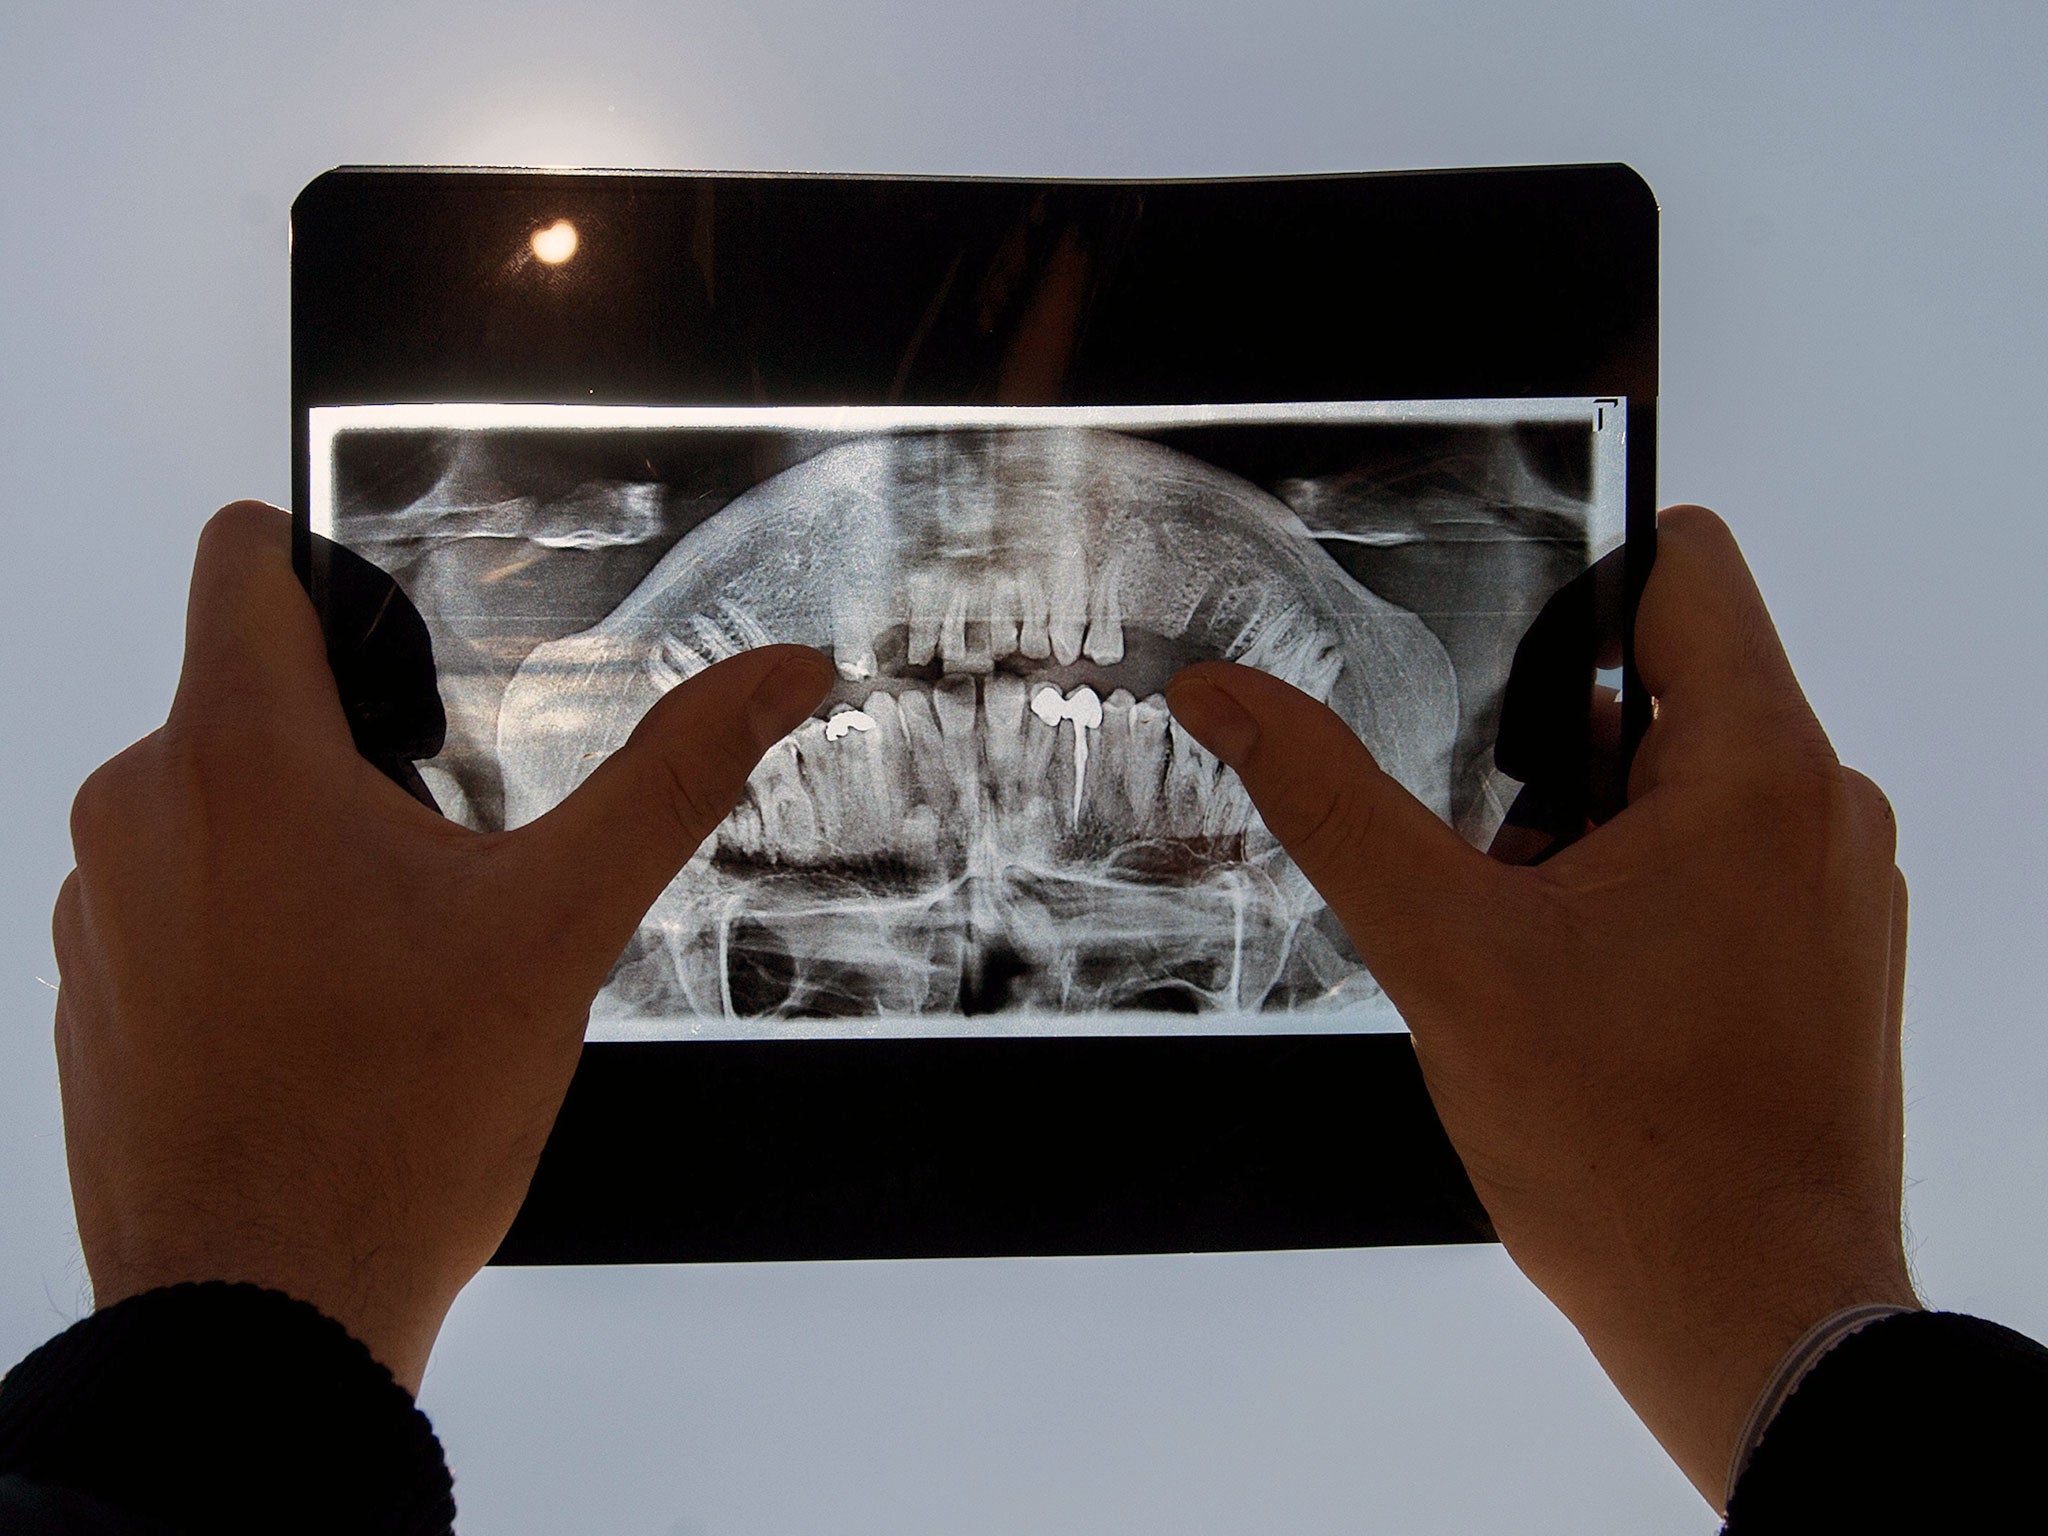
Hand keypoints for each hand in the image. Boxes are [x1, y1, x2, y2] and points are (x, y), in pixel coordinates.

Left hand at [52, 503, 831, 1392]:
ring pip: (212, 808)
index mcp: (242, 760)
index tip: (404, 665)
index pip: (242, 560)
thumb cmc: (395, 1125)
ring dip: (298, 849)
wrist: (265, 1312)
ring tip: (382, 965)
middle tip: (438, 874)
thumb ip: (675, 775)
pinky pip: (169, 903)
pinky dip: (244, 930)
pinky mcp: (84, 991)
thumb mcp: (564, 927)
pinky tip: (319, 1023)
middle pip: (250, 699)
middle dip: (354, 754)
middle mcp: (137, 810)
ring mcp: (94, 907)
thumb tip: (780, 674)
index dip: (330, 575)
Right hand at [1166, 505, 1915, 1505]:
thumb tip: (1227, 696)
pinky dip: (1639, 888)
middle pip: (1672, 678)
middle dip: (1555, 739)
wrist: (1756, 1322)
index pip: (1685, 564)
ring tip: (1528, 933)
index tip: (1488, 648)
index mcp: (1757, 769)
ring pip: (1689, 779)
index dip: (1573, 574)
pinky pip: (1725, 858)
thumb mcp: (1444, 953)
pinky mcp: (1832, 956)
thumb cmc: (1633, 1154)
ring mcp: (1841, 887)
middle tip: (1483, 840)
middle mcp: (1826, 809)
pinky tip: (1579, 984)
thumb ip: (1329, 800)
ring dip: (1590, 826)